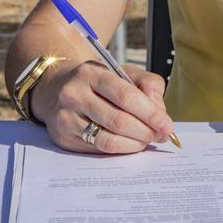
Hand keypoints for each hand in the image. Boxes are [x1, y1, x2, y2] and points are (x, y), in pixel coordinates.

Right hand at [31, 60, 174, 153]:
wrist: (55, 88)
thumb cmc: (98, 82)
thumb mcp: (123, 72)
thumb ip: (148, 84)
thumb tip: (160, 112)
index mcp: (91, 73)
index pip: (126, 96)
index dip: (150, 113)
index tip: (167, 125)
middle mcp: (74, 94)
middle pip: (118, 121)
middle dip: (146, 131)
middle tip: (161, 136)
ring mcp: (65, 118)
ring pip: (108, 140)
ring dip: (135, 144)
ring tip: (146, 140)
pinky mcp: (63, 138)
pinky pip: (97, 149)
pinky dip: (120, 149)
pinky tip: (129, 144)